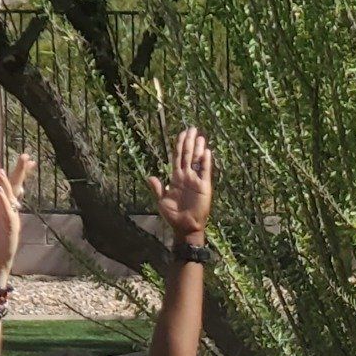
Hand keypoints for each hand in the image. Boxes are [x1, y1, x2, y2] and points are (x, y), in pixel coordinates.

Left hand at [0, 164, 19, 284]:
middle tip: (10, 162)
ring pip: (10, 197)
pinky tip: (0, 192)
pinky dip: (5, 202)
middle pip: (8, 189)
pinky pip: (9, 212)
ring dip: (5, 185)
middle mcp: (3, 211)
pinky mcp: (12, 227)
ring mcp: (8, 218)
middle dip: (11, 175)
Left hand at [150, 127, 213, 242]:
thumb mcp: (161, 201)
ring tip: (200, 136)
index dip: (179, 145)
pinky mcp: (204, 187)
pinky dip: (206, 161)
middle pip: (187, 155)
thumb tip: (150, 177)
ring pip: (196, 160)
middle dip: (189, 141)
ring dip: (198, 148)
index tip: (181, 133)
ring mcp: (196, 180)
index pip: (177, 157)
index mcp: (176, 178)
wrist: (185, 227)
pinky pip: (205, 171)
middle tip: (192, 128)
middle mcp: (186, 176)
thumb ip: (157, 188)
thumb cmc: (173, 216)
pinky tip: (206, 151)